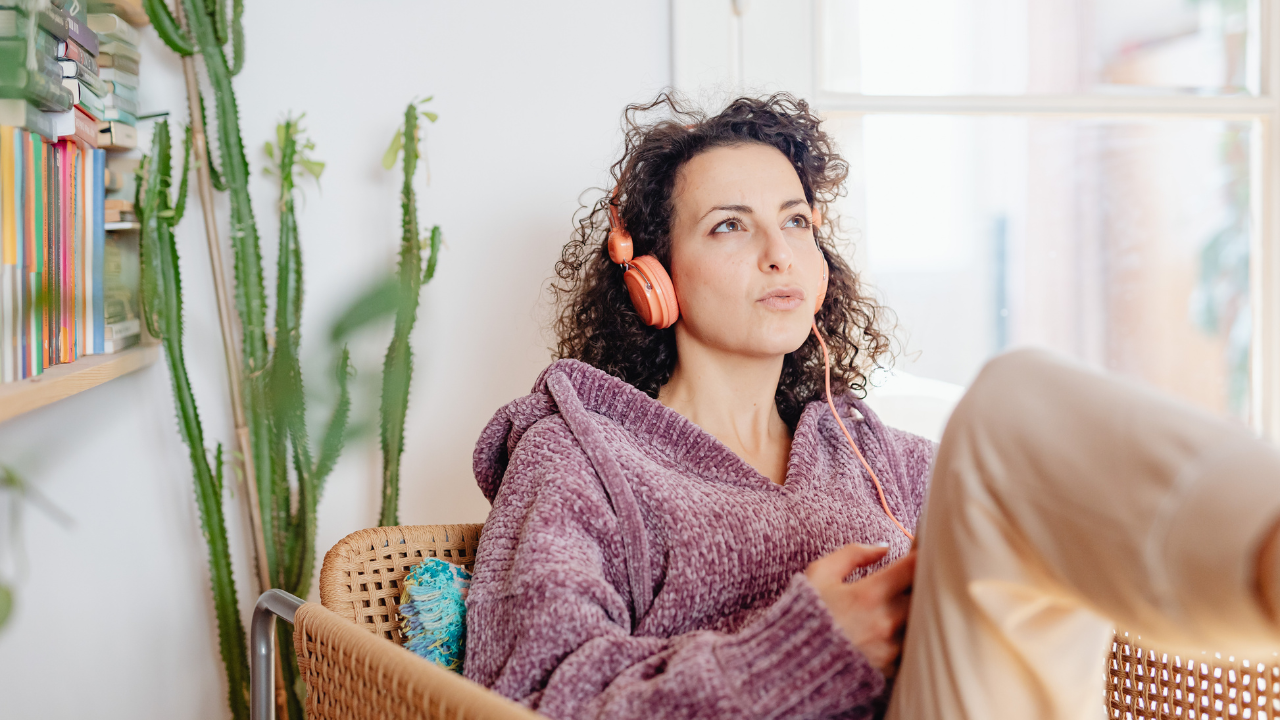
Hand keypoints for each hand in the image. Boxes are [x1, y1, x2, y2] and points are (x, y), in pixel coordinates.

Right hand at [804, 543, 916, 677]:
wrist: (789, 662)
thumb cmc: (802, 614)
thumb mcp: (819, 574)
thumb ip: (853, 554)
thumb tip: (884, 548)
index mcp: (869, 594)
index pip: (915, 567)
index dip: (924, 553)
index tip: (922, 549)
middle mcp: (885, 621)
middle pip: (927, 595)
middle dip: (925, 581)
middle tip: (916, 575)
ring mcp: (890, 648)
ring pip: (923, 622)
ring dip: (920, 609)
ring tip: (906, 601)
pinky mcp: (889, 669)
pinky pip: (912, 647)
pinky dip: (910, 635)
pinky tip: (897, 627)